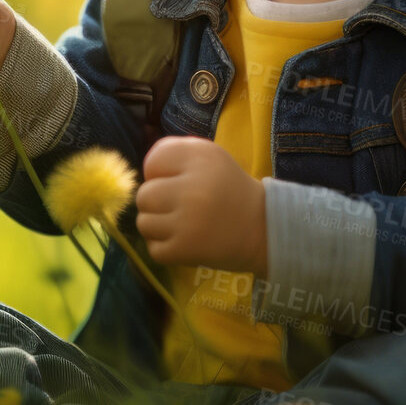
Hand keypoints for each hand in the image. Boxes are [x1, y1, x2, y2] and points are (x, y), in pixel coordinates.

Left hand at [136, 136, 267, 273]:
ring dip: (158, 227)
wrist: (264, 229)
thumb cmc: (230, 191)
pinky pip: (153, 249)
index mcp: (200, 158)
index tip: (179, 183)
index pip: (153, 162)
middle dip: (156, 203)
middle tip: (180, 208)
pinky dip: (165, 249)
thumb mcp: (210, 157)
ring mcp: (188, 221)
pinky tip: (184, 242)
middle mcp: (193, 187)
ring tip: (182, 225)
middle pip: (143, 195)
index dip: (160, 174)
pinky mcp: (185, 249)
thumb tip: (141, 172)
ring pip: (144, 223)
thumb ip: (175, 155)